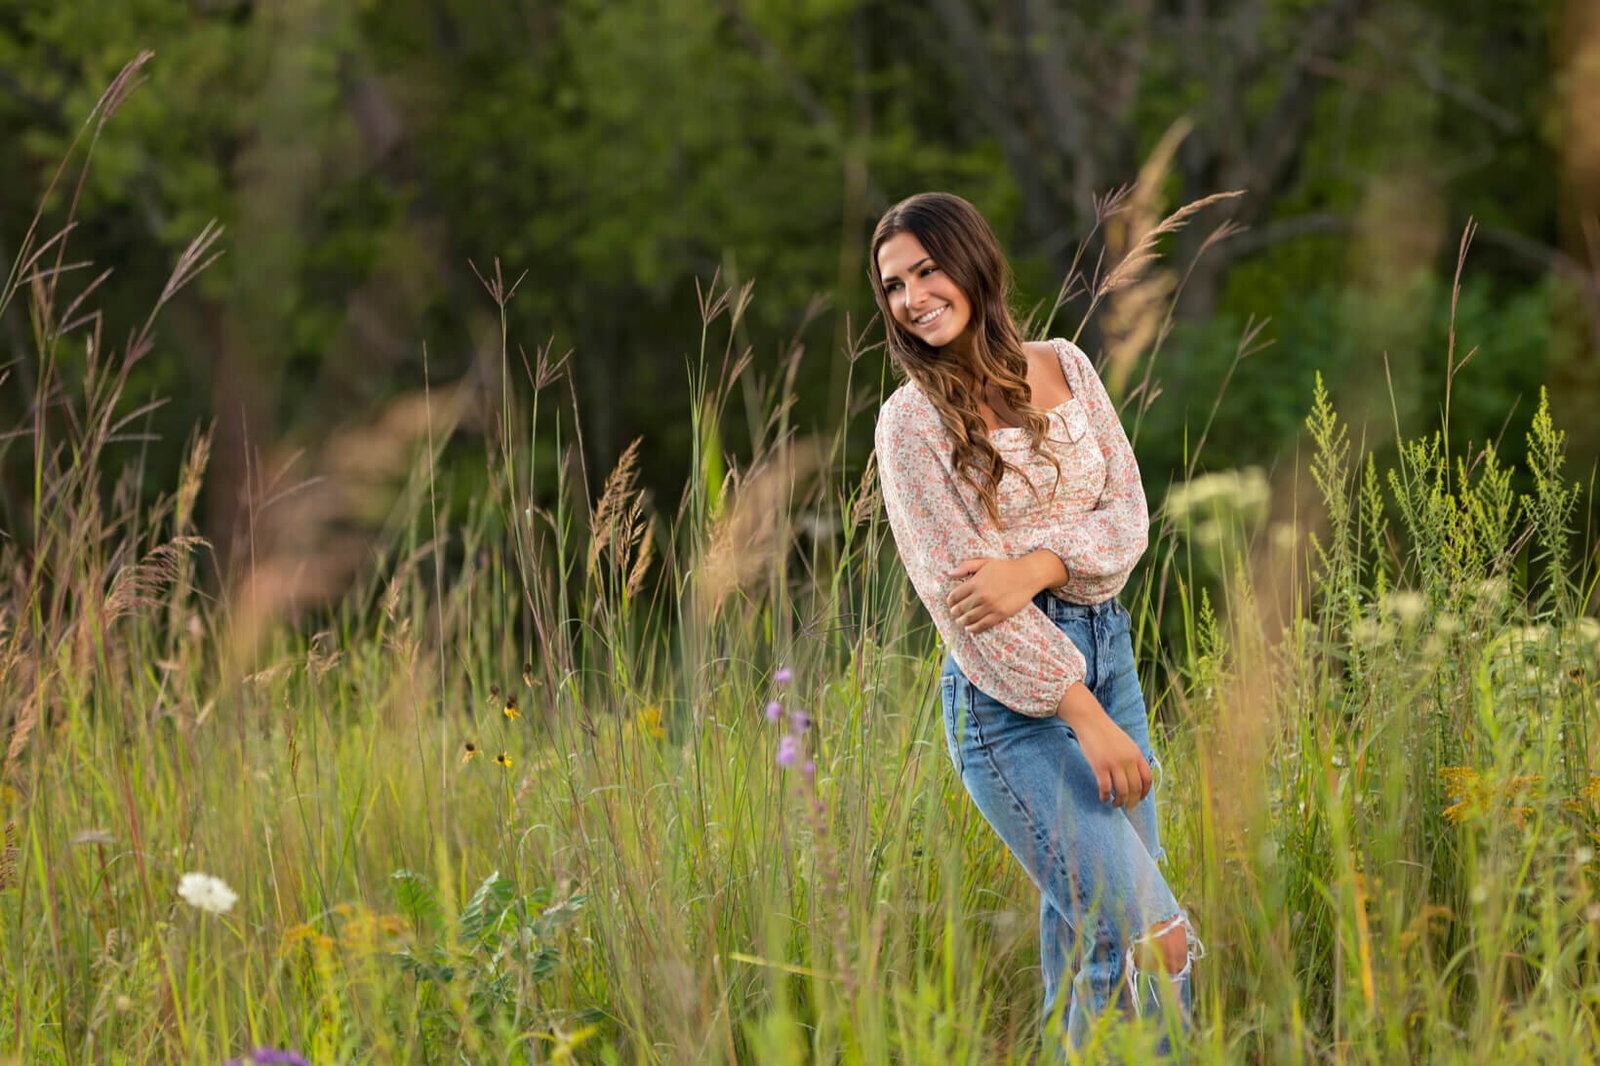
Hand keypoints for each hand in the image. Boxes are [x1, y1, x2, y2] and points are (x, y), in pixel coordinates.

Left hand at [944, 555, 1044, 633]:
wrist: (1027, 575)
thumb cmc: (1005, 568)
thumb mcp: (984, 562)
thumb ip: (966, 566)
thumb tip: (950, 574)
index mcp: (975, 582)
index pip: (955, 596)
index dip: (950, 601)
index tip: (950, 603)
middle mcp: (981, 596)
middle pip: (960, 609)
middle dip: (954, 612)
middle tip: (954, 613)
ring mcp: (990, 606)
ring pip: (969, 618)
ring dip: (962, 621)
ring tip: (960, 621)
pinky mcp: (1000, 614)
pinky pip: (982, 625)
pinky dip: (973, 629)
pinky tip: (970, 628)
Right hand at [1056, 682, 1150, 808]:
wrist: (1090, 721)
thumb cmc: (1106, 732)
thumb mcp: (1126, 743)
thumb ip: (1132, 757)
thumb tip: (1134, 775)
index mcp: (1136, 754)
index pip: (1147, 779)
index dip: (1144, 792)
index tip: (1139, 799)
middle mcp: (1128, 760)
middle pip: (1136, 788)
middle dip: (1132, 801)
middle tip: (1127, 808)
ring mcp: (1114, 763)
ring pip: (1122, 791)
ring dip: (1119, 801)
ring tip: (1114, 804)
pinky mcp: (1100, 766)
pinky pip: (1105, 788)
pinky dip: (1105, 796)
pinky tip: (1103, 798)